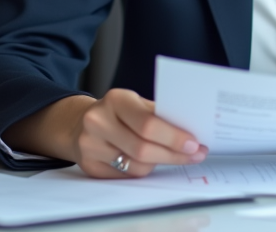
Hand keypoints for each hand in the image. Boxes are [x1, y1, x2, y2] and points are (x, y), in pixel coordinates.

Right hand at [68, 89, 206, 178]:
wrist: (81, 122)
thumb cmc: (118, 112)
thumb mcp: (136, 103)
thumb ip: (158, 115)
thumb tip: (190, 131)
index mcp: (116, 100)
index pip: (148, 123)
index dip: (173, 137)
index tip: (194, 143)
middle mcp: (98, 122)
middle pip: (142, 148)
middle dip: (173, 154)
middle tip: (195, 155)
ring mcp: (90, 146)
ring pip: (135, 166)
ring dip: (160, 163)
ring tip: (175, 157)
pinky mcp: (89, 166)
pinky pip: (125, 175)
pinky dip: (143, 170)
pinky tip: (152, 162)